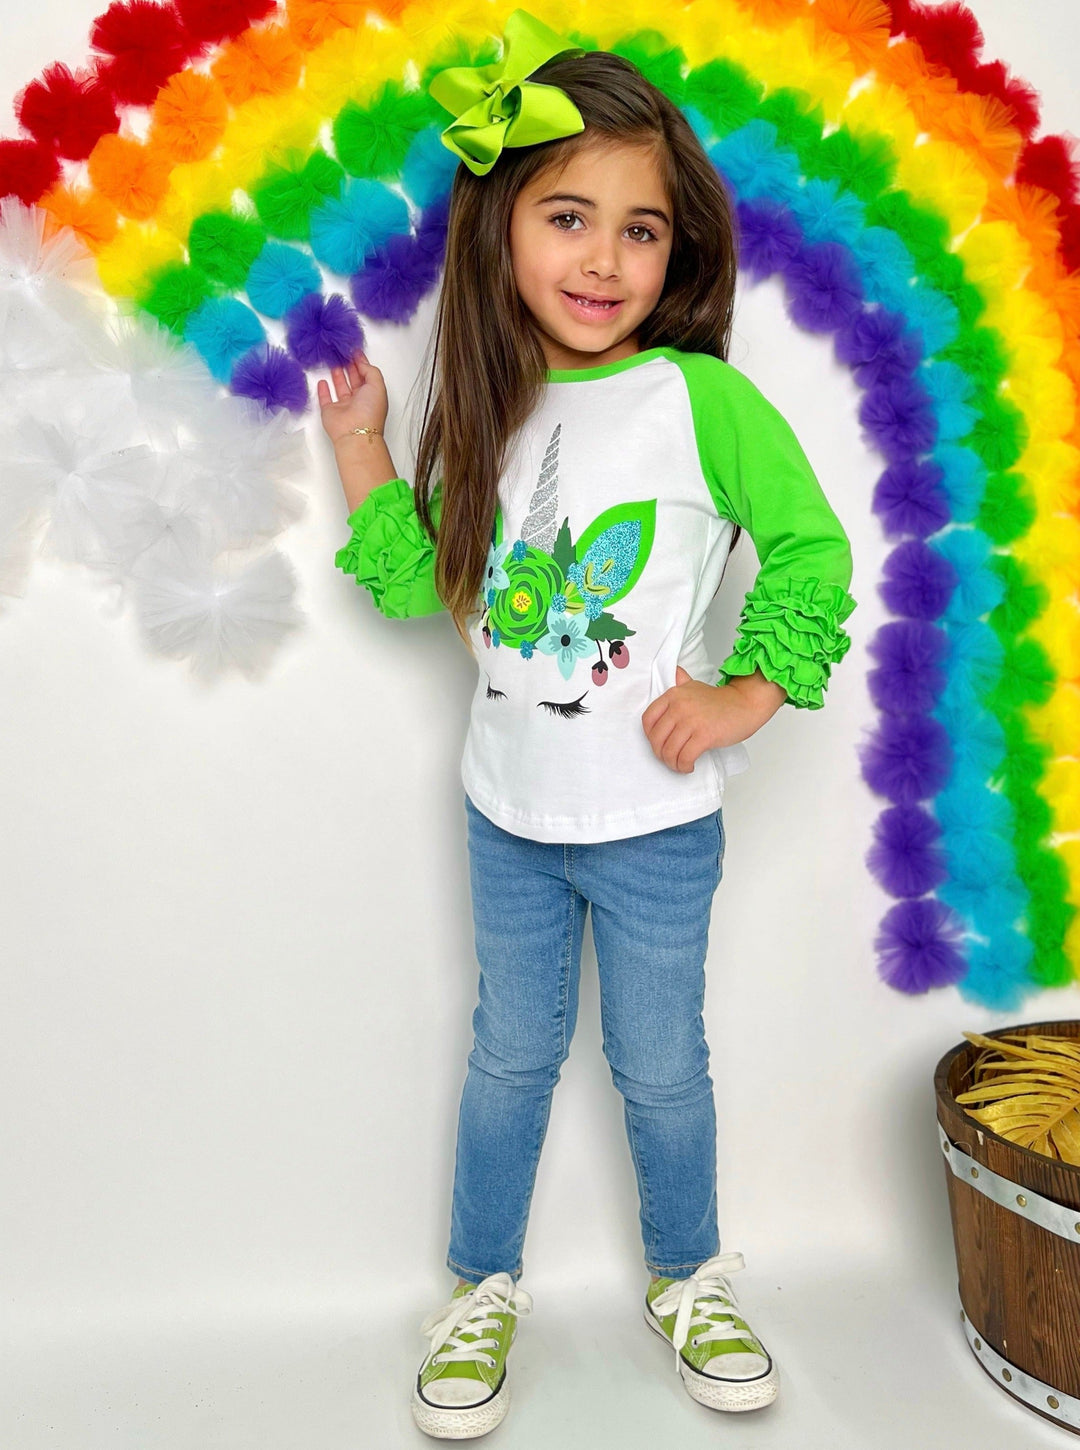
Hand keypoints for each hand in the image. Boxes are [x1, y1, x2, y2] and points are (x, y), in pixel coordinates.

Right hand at [316, 347, 388, 446]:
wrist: (355, 433)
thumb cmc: (369, 410)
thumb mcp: (377, 385)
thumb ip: (370, 370)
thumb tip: (361, 363)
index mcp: (372, 395)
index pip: (367, 375)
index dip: (362, 363)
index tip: (355, 350)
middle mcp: (359, 400)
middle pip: (354, 380)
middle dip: (350, 366)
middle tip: (344, 353)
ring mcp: (344, 406)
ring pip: (340, 387)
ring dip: (338, 375)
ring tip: (335, 361)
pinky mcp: (330, 411)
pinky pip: (325, 399)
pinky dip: (323, 390)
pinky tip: (323, 381)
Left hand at [641, 665, 786, 772]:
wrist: (745, 704)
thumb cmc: (721, 701)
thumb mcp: (695, 686)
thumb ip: (681, 681)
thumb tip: (673, 672)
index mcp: (673, 695)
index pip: (648, 719)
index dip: (649, 736)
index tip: (658, 742)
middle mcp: (679, 706)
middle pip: (657, 738)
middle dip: (661, 753)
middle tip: (669, 758)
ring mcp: (691, 721)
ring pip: (669, 751)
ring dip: (672, 763)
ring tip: (679, 764)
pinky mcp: (704, 736)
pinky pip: (685, 757)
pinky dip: (684, 766)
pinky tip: (689, 766)